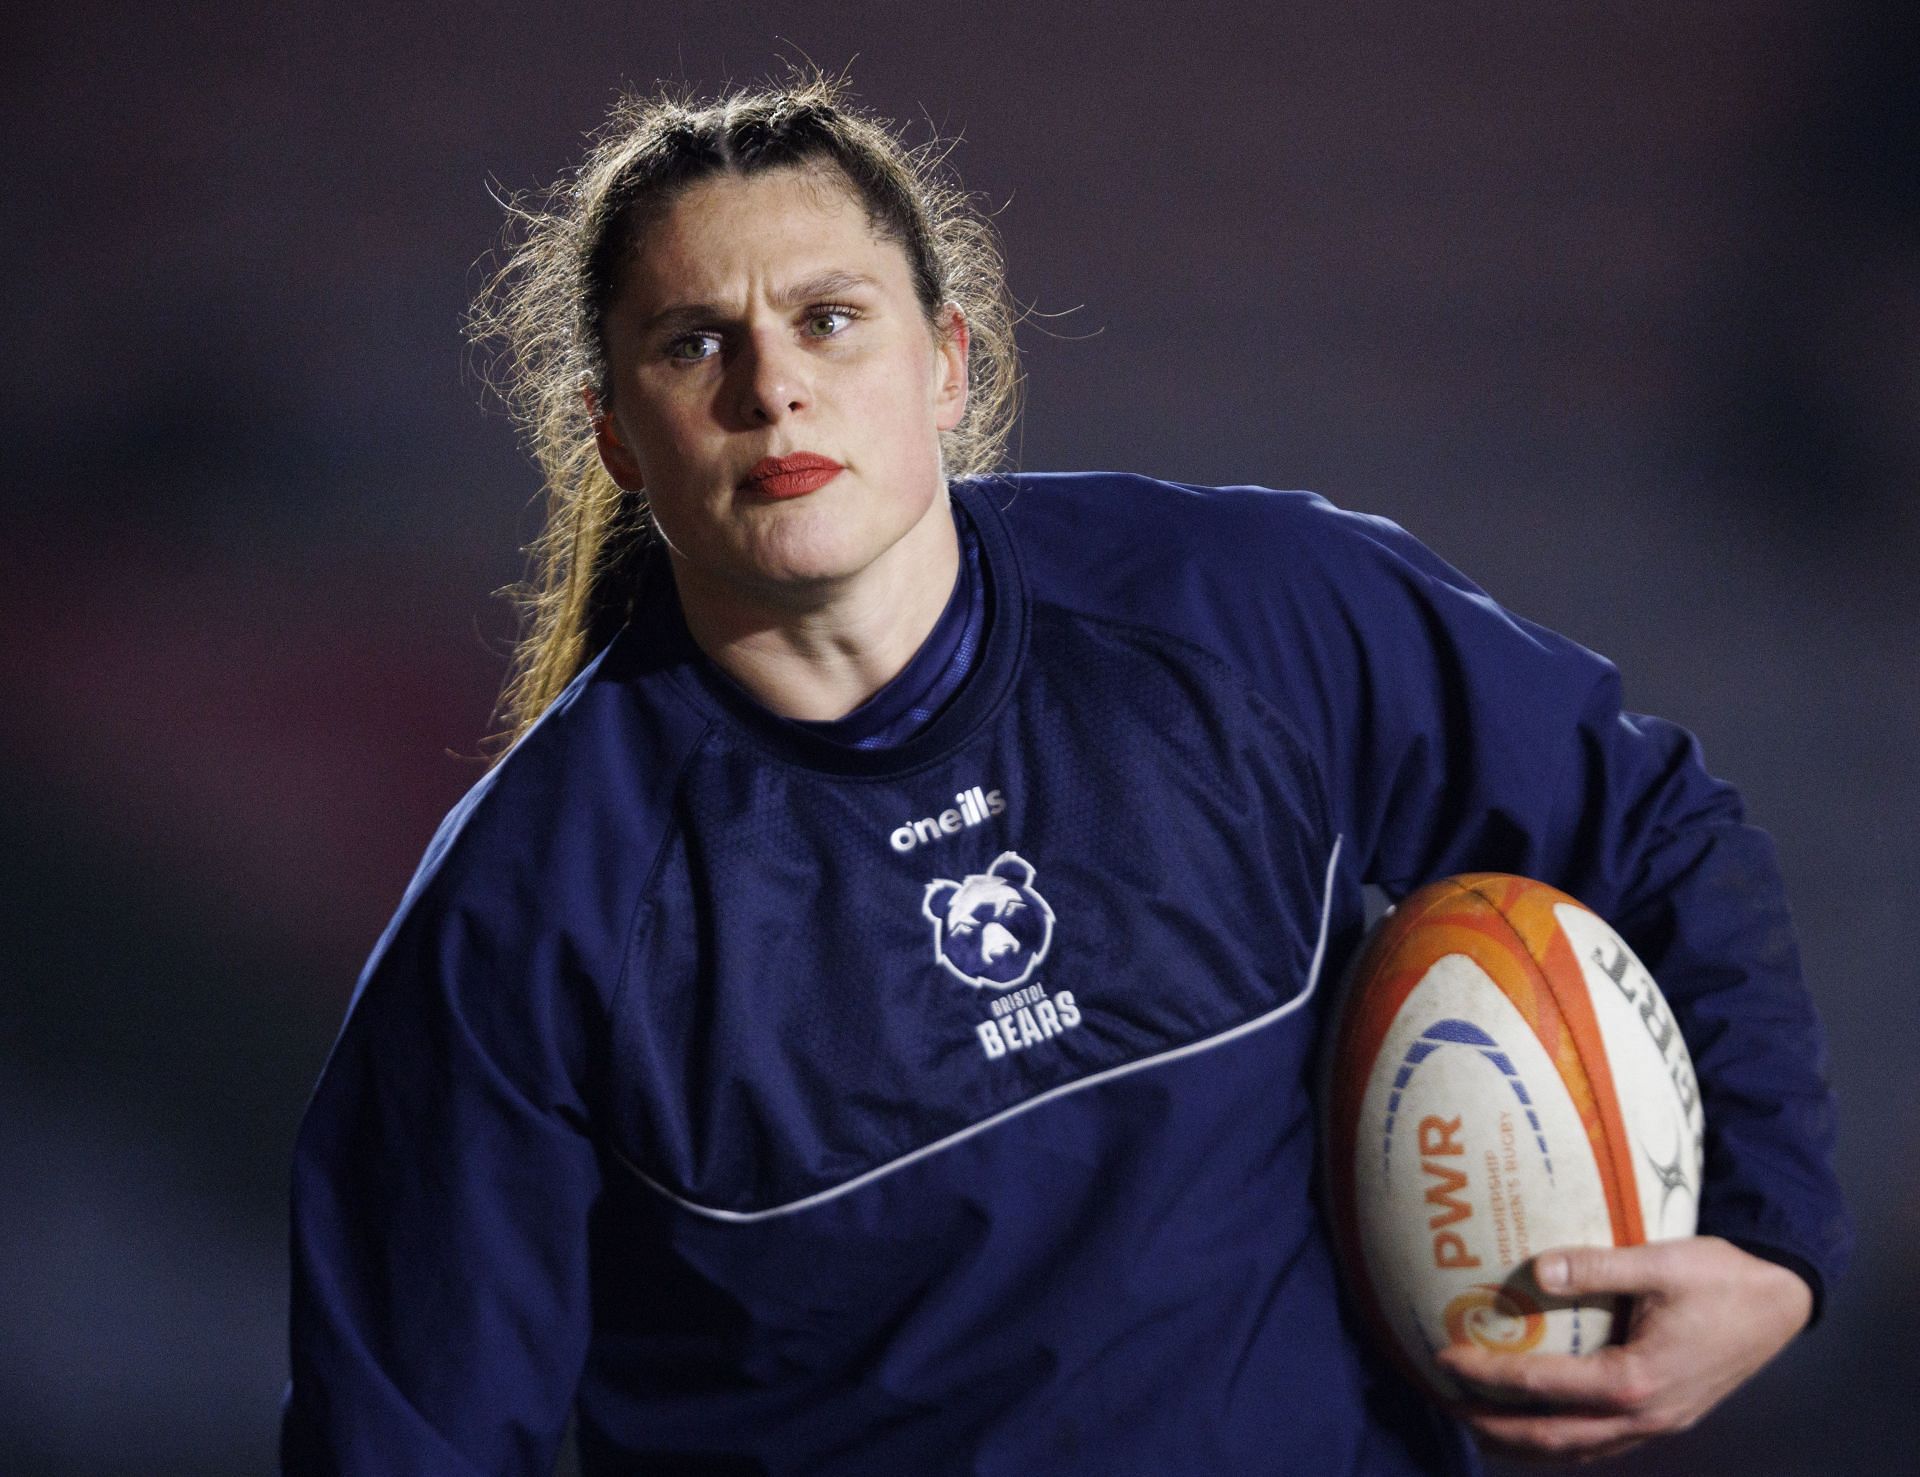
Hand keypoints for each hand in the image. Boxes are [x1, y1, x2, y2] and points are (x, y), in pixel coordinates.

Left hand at [1435, 1236, 1812, 1462]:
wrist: (1781, 1304)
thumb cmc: (1722, 1279)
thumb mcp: (1660, 1262)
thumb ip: (1596, 1266)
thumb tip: (1535, 1269)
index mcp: (1635, 1380)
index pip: (1543, 1385)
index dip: (1488, 1375)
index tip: (1444, 1357)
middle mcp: (1644, 1415)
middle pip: (1552, 1437)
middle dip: (1494, 1428)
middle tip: (1445, 1404)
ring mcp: (1657, 1424)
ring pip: (1577, 1449)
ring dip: (1524, 1443)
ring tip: (1478, 1425)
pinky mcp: (1666, 1419)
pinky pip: (1603, 1443)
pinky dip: (1562, 1441)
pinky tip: (1540, 1425)